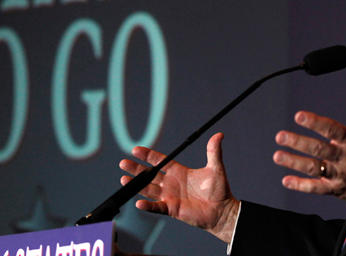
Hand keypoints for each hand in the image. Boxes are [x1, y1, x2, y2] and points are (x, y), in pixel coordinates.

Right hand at [119, 132, 239, 242]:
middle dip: (136, 169)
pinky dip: (148, 206)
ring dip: (136, 185)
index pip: (160, 161)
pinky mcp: (172, 209)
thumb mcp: (216, 168)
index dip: (148, 155)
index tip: (135, 149)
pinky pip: (156, 207)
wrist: (222, 211)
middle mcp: (171, 183)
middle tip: (123, 163)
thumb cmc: (219, 190)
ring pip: (148, 189)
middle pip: (149, 174)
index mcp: (179, 171)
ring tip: (124, 179)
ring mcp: (170, 196)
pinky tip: (139, 202)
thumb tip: (219, 135)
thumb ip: (213, 152)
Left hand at [273, 84, 345, 209]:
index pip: (333, 129)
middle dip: (298, 143)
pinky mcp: (336, 190)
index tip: (299, 116)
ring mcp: (340, 176)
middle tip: (280, 136)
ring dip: (295, 162)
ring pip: (315, 168)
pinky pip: (317, 189)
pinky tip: (286, 180)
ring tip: (277, 156)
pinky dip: (301, 186)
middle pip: (319, 150)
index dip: (315, 122)